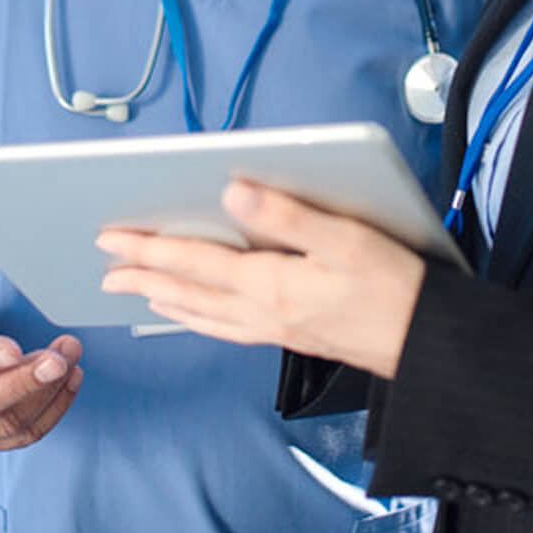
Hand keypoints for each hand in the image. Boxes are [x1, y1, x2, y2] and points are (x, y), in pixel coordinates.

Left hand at [97, 182, 424, 379]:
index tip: (112, 237)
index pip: (194, 261)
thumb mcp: (344, 237)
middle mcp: (263, 312)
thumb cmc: (392, 286)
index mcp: (270, 284)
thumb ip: (285, 214)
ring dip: (166, 299)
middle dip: (144, 276)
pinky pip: (227, 328)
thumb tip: (232, 190)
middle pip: (188, 291)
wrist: (426, 343)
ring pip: (203, 314)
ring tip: (137, 291)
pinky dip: (199, 318)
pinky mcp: (290, 336)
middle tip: (105, 268)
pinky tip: (197, 314)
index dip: (149, 247)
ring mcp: (275, 329)